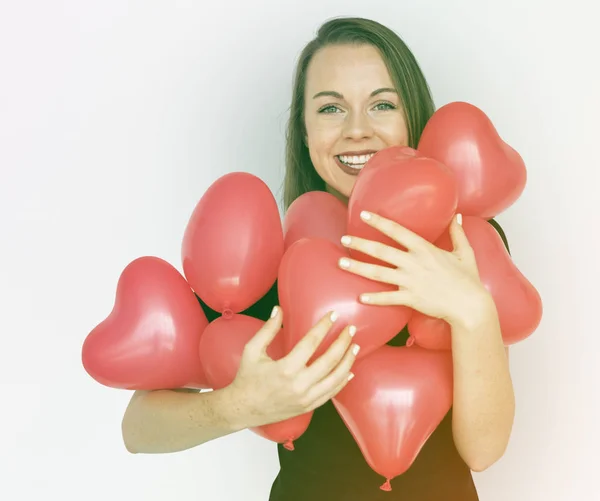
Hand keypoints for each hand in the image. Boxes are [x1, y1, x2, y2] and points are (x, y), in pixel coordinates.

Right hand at [227, 307, 358, 428]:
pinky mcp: (308, 406)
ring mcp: (306, 398)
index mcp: (285, 368)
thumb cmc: (247, 378)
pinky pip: (331, 394)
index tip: (334, 315)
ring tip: (355, 347)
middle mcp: (299, 384)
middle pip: (329, 360)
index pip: (311, 342)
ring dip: (348, 361)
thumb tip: (279, 310)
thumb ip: (267, 330)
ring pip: (335, 378)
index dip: (324, 326)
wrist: (244, 409)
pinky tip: (349, 371)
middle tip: (351, 329)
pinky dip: (342, 381)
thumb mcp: (252, 351)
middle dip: (343, 342)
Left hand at [338, 211, 492, 326]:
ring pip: (378, 273)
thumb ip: (458, 233)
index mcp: (424, 249)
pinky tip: (360, 297)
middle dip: (360, 243)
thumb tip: (457, 216)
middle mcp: (413, 262)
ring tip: (341, 262)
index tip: (364, 214)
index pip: (397, 231)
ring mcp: (410, 281)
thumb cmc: (468, 279)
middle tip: (343, 238)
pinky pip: (388, 298)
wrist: (470, 305)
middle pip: (381, 251)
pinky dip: (374, 298)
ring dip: (358, 267)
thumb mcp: (466, 253)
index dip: (379, 222)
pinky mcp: (410, 298)